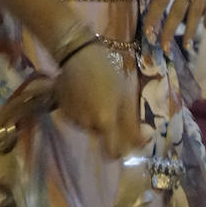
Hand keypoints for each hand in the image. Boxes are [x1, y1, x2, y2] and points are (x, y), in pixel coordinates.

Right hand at [55, 43, 144, 158]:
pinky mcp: (63, 111)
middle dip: (107, 127)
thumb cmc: (107, 73)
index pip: (113, 152)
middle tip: (110, 106)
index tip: (125, 142)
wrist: (77, 55)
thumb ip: (132, 123)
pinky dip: (82, 111)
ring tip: (96, 97)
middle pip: (101, 136)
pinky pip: (77, 118)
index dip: (120, 150)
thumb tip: (142, 145)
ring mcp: (73, 118)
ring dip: (94, 118)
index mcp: (105, 121)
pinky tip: (84, 95)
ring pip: (88, 127)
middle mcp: (87, 125)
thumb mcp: (124, 96)